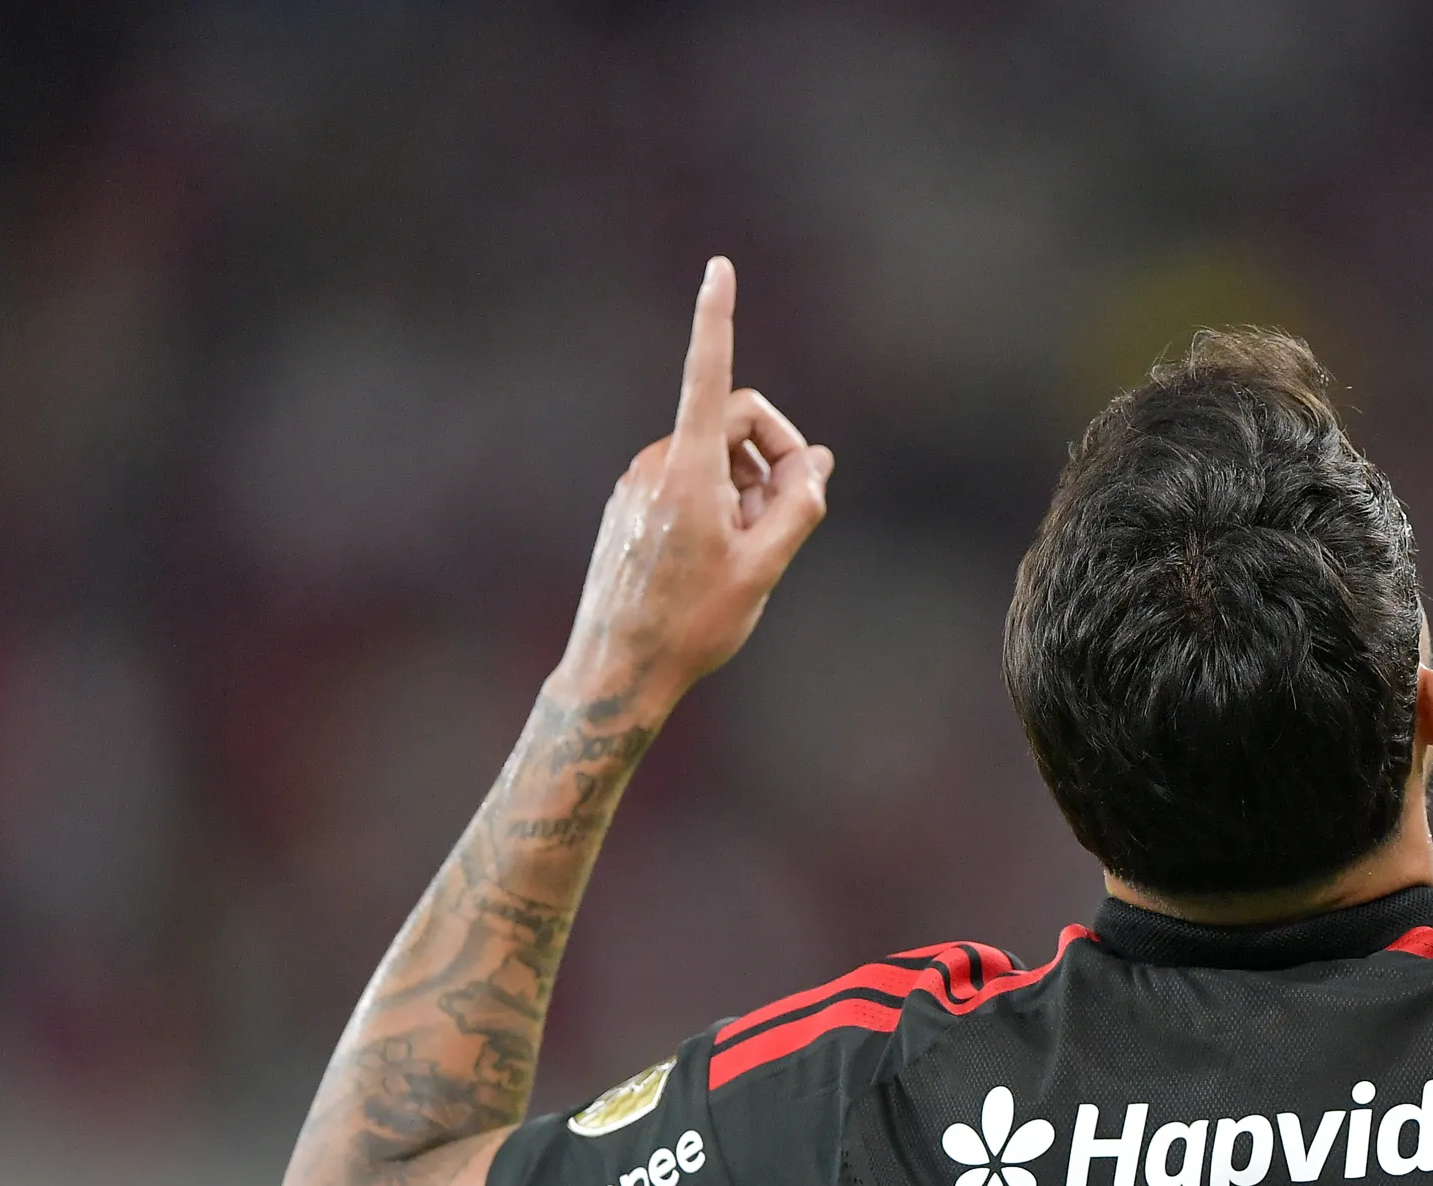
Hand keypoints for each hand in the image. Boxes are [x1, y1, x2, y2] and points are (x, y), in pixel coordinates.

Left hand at [563, 256, 833, 697]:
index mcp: (689, 472)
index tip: (719, 268)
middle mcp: (657, 465)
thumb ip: (798, 506)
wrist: (617, 670)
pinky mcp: (630, 505)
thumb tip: (815, 460)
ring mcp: (639, 483)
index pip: (710, 377)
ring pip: (714, 455)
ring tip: (751, 550)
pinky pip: (689, 479)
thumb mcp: (764, 567)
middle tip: (791, 514)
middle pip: (734, 420)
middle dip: (773, 454)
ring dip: (747, 487)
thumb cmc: (693, 624)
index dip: (717, 319)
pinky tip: (718, 558)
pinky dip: (719, 502)